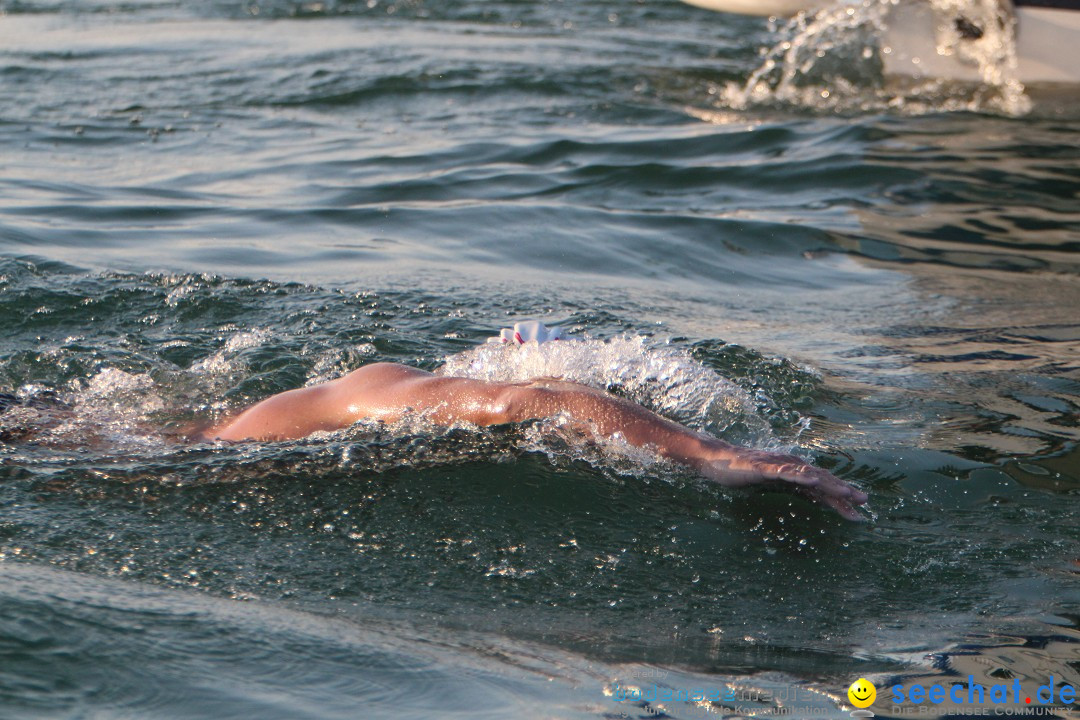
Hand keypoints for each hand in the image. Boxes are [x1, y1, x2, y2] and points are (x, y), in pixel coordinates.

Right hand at [699, 448, 868, 520]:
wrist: (718, 460)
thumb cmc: (745, 473)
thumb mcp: (776, 484)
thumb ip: (796, 489)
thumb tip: (818, 499)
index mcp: (795, 471)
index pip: (823, 486)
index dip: (840, 498)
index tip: (859, 511)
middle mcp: (791, 464)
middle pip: (822, 480)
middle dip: (843, 492)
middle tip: (862, 503)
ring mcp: (779, 464)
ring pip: (808, 475)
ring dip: (828, 483)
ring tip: (845, 493)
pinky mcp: (764, 466)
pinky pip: (785, 471)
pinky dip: (800, 475)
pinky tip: (812, 479)